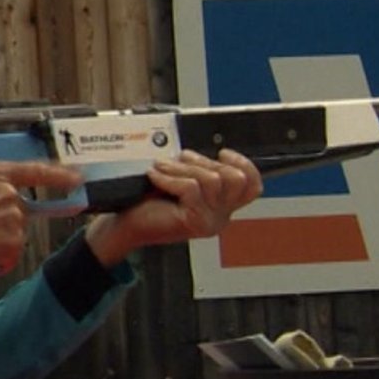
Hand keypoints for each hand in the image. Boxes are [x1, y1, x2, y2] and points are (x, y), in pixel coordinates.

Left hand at [84, 148, 263, 265]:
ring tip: (162, 167)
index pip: (252, 186)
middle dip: (204, 162)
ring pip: (211, 180)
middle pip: (234, 179)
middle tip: (180, 160)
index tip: (223, 153)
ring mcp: (210, 222)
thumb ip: (202, 172)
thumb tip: (210, 153)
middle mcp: (220, 218)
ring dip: (183, 167)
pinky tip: (155, 176)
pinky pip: (191, 188)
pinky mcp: (194, 221)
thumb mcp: (182, 184)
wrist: (126, 226)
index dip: (244, 165)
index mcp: (222, 208)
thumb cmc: (150, 204)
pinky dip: (170, 177)